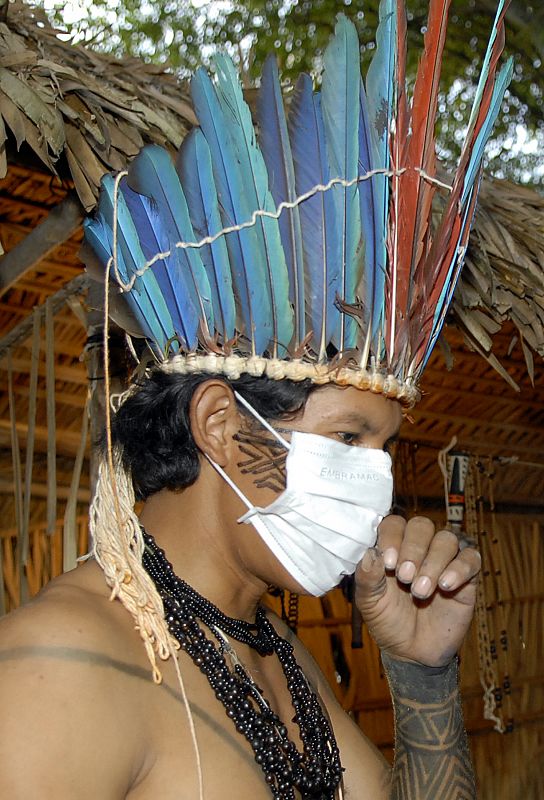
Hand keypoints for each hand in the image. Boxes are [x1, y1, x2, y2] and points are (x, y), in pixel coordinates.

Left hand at [354, 515, 480, 666]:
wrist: (412, 653)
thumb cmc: (388, 621)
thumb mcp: (369, 602)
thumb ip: (367, 577)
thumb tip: (370, 553)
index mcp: (393, 548)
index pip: (394, 523)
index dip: (391, 537)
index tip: (388, 562)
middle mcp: (419, 549)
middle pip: (422, 526)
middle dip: (413, 549)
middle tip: (404, 577)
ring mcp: (444, 561)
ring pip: (447, 539)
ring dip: (433, 562)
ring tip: (420, 591)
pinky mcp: (466, 577)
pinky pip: (471, 558)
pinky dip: (460, 568)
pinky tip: (446, 586)